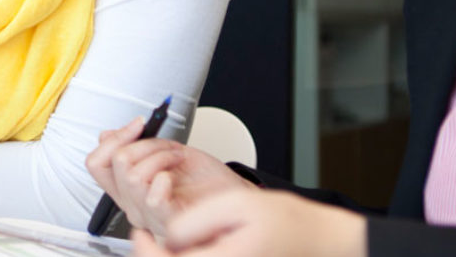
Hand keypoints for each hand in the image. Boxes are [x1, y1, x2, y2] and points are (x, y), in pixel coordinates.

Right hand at [86, 119, 250, 235]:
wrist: (232, 196)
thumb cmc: (204, 180)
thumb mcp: (165, 152)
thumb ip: (134, 146)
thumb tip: (107, 135)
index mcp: (126, 188)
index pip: (96, 164)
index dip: (113, 138)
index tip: (137, 125)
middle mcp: (133, 204)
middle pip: (117, 163)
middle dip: (145, 143)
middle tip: (165, 145)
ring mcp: (148, 215)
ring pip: (133, 176)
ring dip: (159, 157)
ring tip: (175, 159)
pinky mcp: (168, 221)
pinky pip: (153, 198)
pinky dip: (165, 176)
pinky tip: (176, 176)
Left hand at [129, 188, 365, 256]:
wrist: (315, 240)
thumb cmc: (286, 222)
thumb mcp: (237, 204)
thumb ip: (197, 219)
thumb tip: (167, 233)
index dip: (145, 251)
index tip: (140, 233)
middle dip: (153, 255)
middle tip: (144, 237)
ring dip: (168, 256)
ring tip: (163, 240)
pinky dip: (184, 256)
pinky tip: (184, 245)